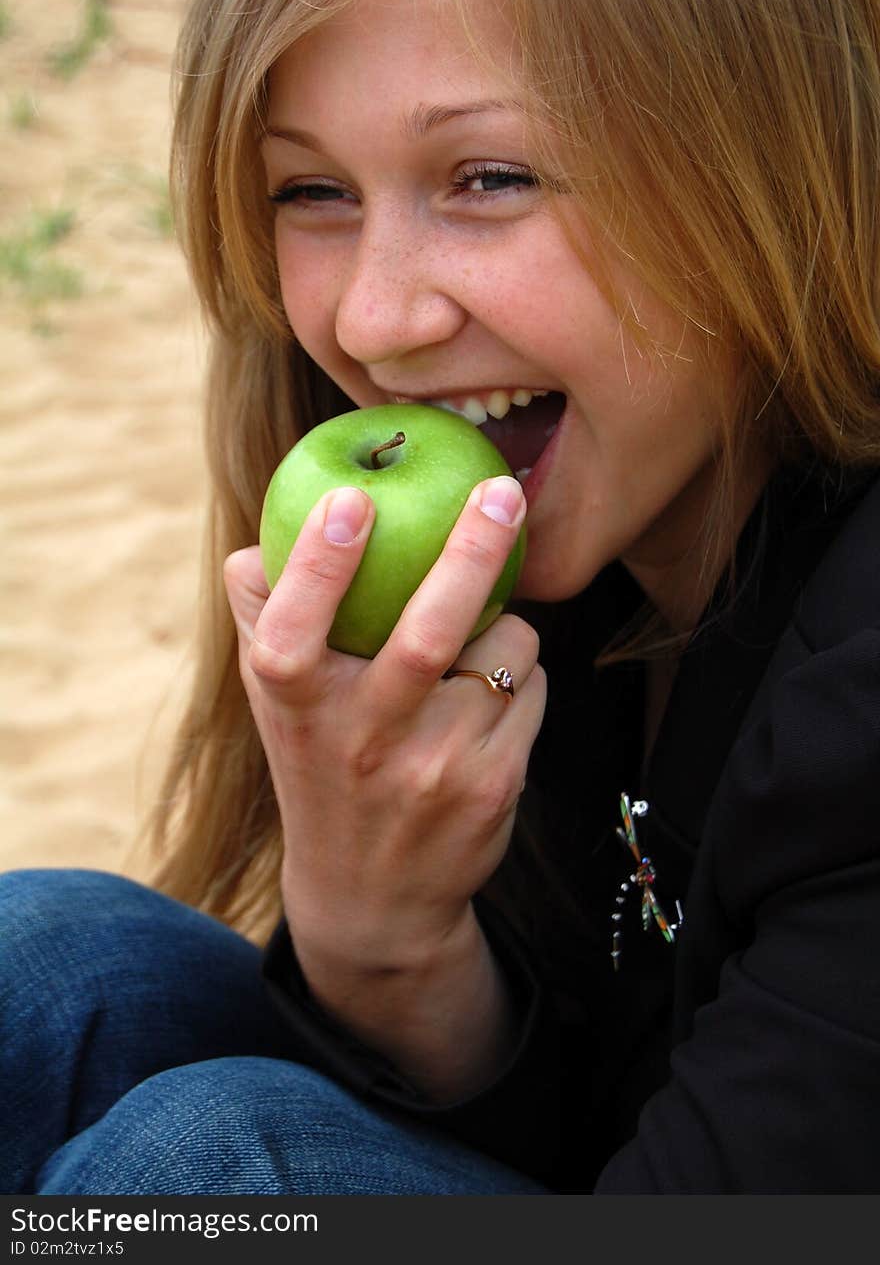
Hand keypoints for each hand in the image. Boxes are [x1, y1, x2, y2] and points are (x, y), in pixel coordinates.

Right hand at [224, 475, 545, 1094]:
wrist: (372, 897)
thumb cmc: (320, 766)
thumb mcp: (274, 705)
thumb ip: (262, 617)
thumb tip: (258, 539)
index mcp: (298, 708)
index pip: (293, 629)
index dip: (319, 563)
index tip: (352, 499)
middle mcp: (363, 741)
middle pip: (426, 633)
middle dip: (471, 551)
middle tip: (503, 490)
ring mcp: (435, 767)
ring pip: (504, 645)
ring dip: (504, 623)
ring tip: (471, 650)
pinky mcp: (495, 784)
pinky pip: (531, 684)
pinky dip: (519, 670)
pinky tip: (488, 702)